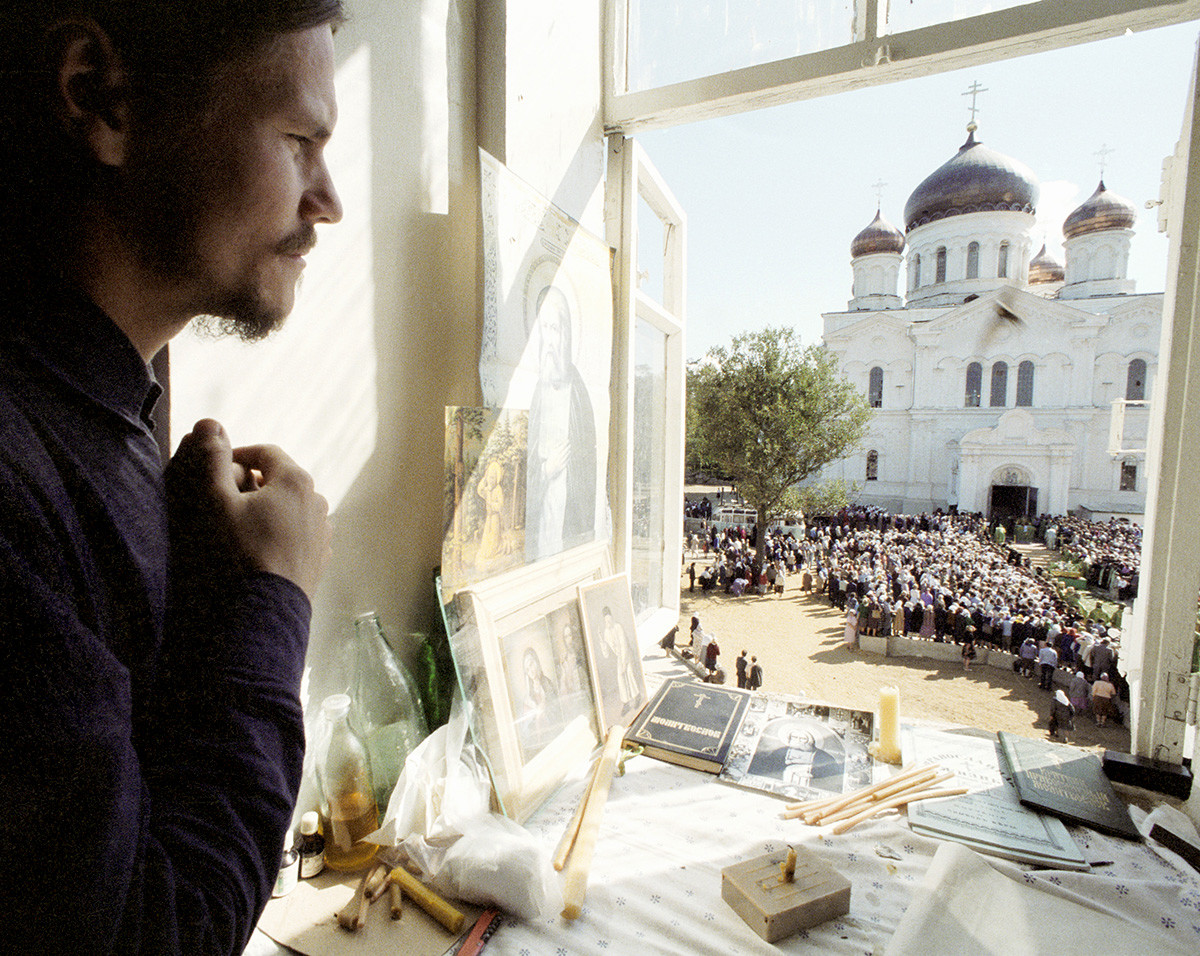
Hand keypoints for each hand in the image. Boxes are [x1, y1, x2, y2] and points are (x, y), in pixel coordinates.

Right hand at [167, 419, 330, 599]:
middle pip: (279, 480)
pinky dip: (278, 533)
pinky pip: (296, 533)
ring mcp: (322, 531)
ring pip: (289, 507)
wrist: (264, 613)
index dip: (236, 457)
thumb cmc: (237, 555)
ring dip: (266, 510)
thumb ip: (212, 459)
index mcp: (296, 480)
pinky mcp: (320, 557)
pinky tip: (256, 550)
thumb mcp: (216, 502)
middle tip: (222, 502)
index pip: (264, 453)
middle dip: (251, 485)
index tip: (215, 472)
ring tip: (238, 529)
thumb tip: (210, 423)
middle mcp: (318, 500)